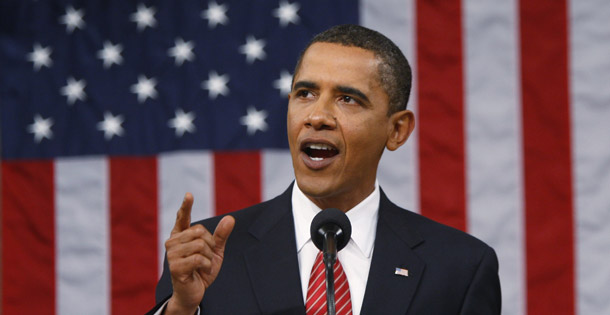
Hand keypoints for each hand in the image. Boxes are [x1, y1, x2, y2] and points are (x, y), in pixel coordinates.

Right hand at [164, 193, 234, 313]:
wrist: (195, 292)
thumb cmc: (202, 270)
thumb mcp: (215, 251)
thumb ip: (221, 235)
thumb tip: (230, 218)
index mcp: (181, 235)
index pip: (182, 217)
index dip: (186, 206)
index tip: (189, 195)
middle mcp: (172, 242)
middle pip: (199, 231)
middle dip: (210, 245)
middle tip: (206, 257)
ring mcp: (172, 254)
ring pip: (200, 244)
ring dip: (209, 257)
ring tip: (203, 266)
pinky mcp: (175, 267)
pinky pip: (199, 258)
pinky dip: (206, 265)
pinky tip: (201, 271)